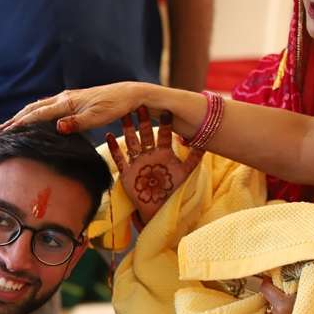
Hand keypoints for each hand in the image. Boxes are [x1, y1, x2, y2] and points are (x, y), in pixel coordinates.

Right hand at [0, 83, 142, 133]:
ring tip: (10, 124)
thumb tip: (57, 127)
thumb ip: (76, 123)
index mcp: (67, 102)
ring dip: (23, 115)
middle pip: (34, 108)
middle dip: (16, 119)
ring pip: (39, 106)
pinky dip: (35, 112)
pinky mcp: (72, 100)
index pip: (39, 114)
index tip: (7, 131)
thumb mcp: (97, 118)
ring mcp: (67, 98)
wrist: (128, 94)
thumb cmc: (115, 107)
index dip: (22, 123)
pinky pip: (47, 106)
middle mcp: (64, 98)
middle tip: (0, 129)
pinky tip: (33, 117)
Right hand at [108, 107, 202, 222]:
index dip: (164, 123)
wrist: (157, 207)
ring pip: (131, 142)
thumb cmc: (172, 190)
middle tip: (141, 105)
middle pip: (145, 134)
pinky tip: (107, 136)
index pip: (163, 134)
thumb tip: (205, 143)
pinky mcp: (126, 172)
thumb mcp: (184, 172)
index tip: (165, 110)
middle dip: (143, 121)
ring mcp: (137, 162)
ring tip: (124, 115)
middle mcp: (149, 154)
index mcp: (162, 153)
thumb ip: (194, 158)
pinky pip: (119, 158)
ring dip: (128, 129)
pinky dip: (113, 148)